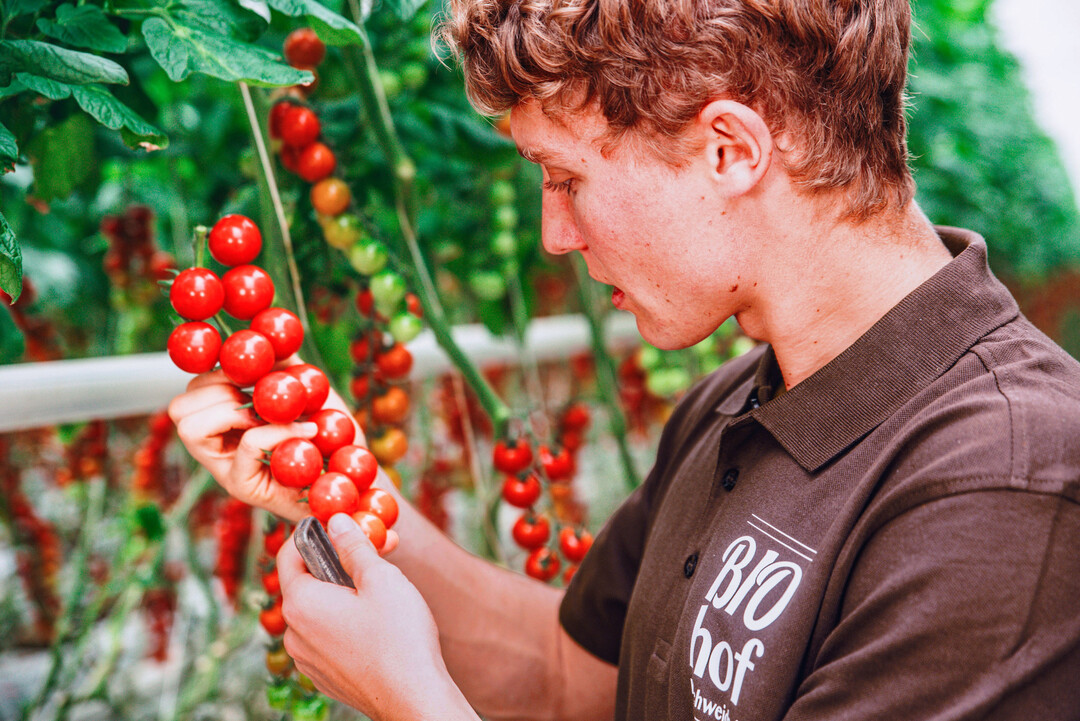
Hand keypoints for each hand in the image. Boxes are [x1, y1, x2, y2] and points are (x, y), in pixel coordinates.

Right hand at [168, 360, 363, 521]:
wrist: (354, 478)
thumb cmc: (332, 437)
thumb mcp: (307, 391)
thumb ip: (285, 366)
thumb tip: (270, 336)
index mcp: (224, 423)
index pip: (189, 392)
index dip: (213, 376)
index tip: (251, 377)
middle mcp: (216, 449)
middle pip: (178, 409)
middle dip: (219, 391)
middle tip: (260, 398)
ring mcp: (226, 470)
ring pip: (192, 428)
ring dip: (236, 410)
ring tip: (276, 415)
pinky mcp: (245, 487)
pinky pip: (246, 444)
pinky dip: (277, 429)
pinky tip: (306, 429)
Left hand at [279, 514, 477, 719]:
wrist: (414, 699)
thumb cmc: (400, 637)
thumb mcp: (381, 578)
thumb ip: (354, 546)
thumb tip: (336, 520)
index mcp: (301, 603)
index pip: (289, 555)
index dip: (311, 534)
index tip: (337, 526)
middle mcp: (295, 633)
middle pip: (306, 583)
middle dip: (336, 564)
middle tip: (373, 554)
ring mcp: (307, 659)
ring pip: (318, 612)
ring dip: (342, 594)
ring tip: (380, 591)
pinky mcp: (324, 676)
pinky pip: (326, 637)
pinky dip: (344, 622)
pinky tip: (377, 623)